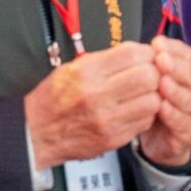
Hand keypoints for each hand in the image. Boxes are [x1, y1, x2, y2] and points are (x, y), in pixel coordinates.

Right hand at [26, 41, 159, 168]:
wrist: (36, 132)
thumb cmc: (53, 99)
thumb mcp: (70, 69)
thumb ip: (103, 60)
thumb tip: (135, 53)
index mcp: (85, 72)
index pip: (132, 54)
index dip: (146, 52)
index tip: (146, 55)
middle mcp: (97, 95)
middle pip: (148, 77)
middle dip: (153, 72)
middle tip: (149, 73)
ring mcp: (107, 119)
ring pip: (152, 101)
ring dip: (152, 95)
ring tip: (142, 93)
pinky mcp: (114, 138)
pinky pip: (144, 121)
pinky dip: (145, 114)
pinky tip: (135, 109)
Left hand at [138, 36, 190, 167]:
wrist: (157, 130)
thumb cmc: (158, 93)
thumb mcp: (157, 72)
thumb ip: (159, 58)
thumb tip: (156, 44)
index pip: (189, 55)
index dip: (173, 49)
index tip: (156, 44)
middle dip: (176, 68)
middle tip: (160, 60)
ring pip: (190, 100)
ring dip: (176, 91)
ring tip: (162, 84)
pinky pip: (184, 122)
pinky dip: (173, 115)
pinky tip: (162, 108)